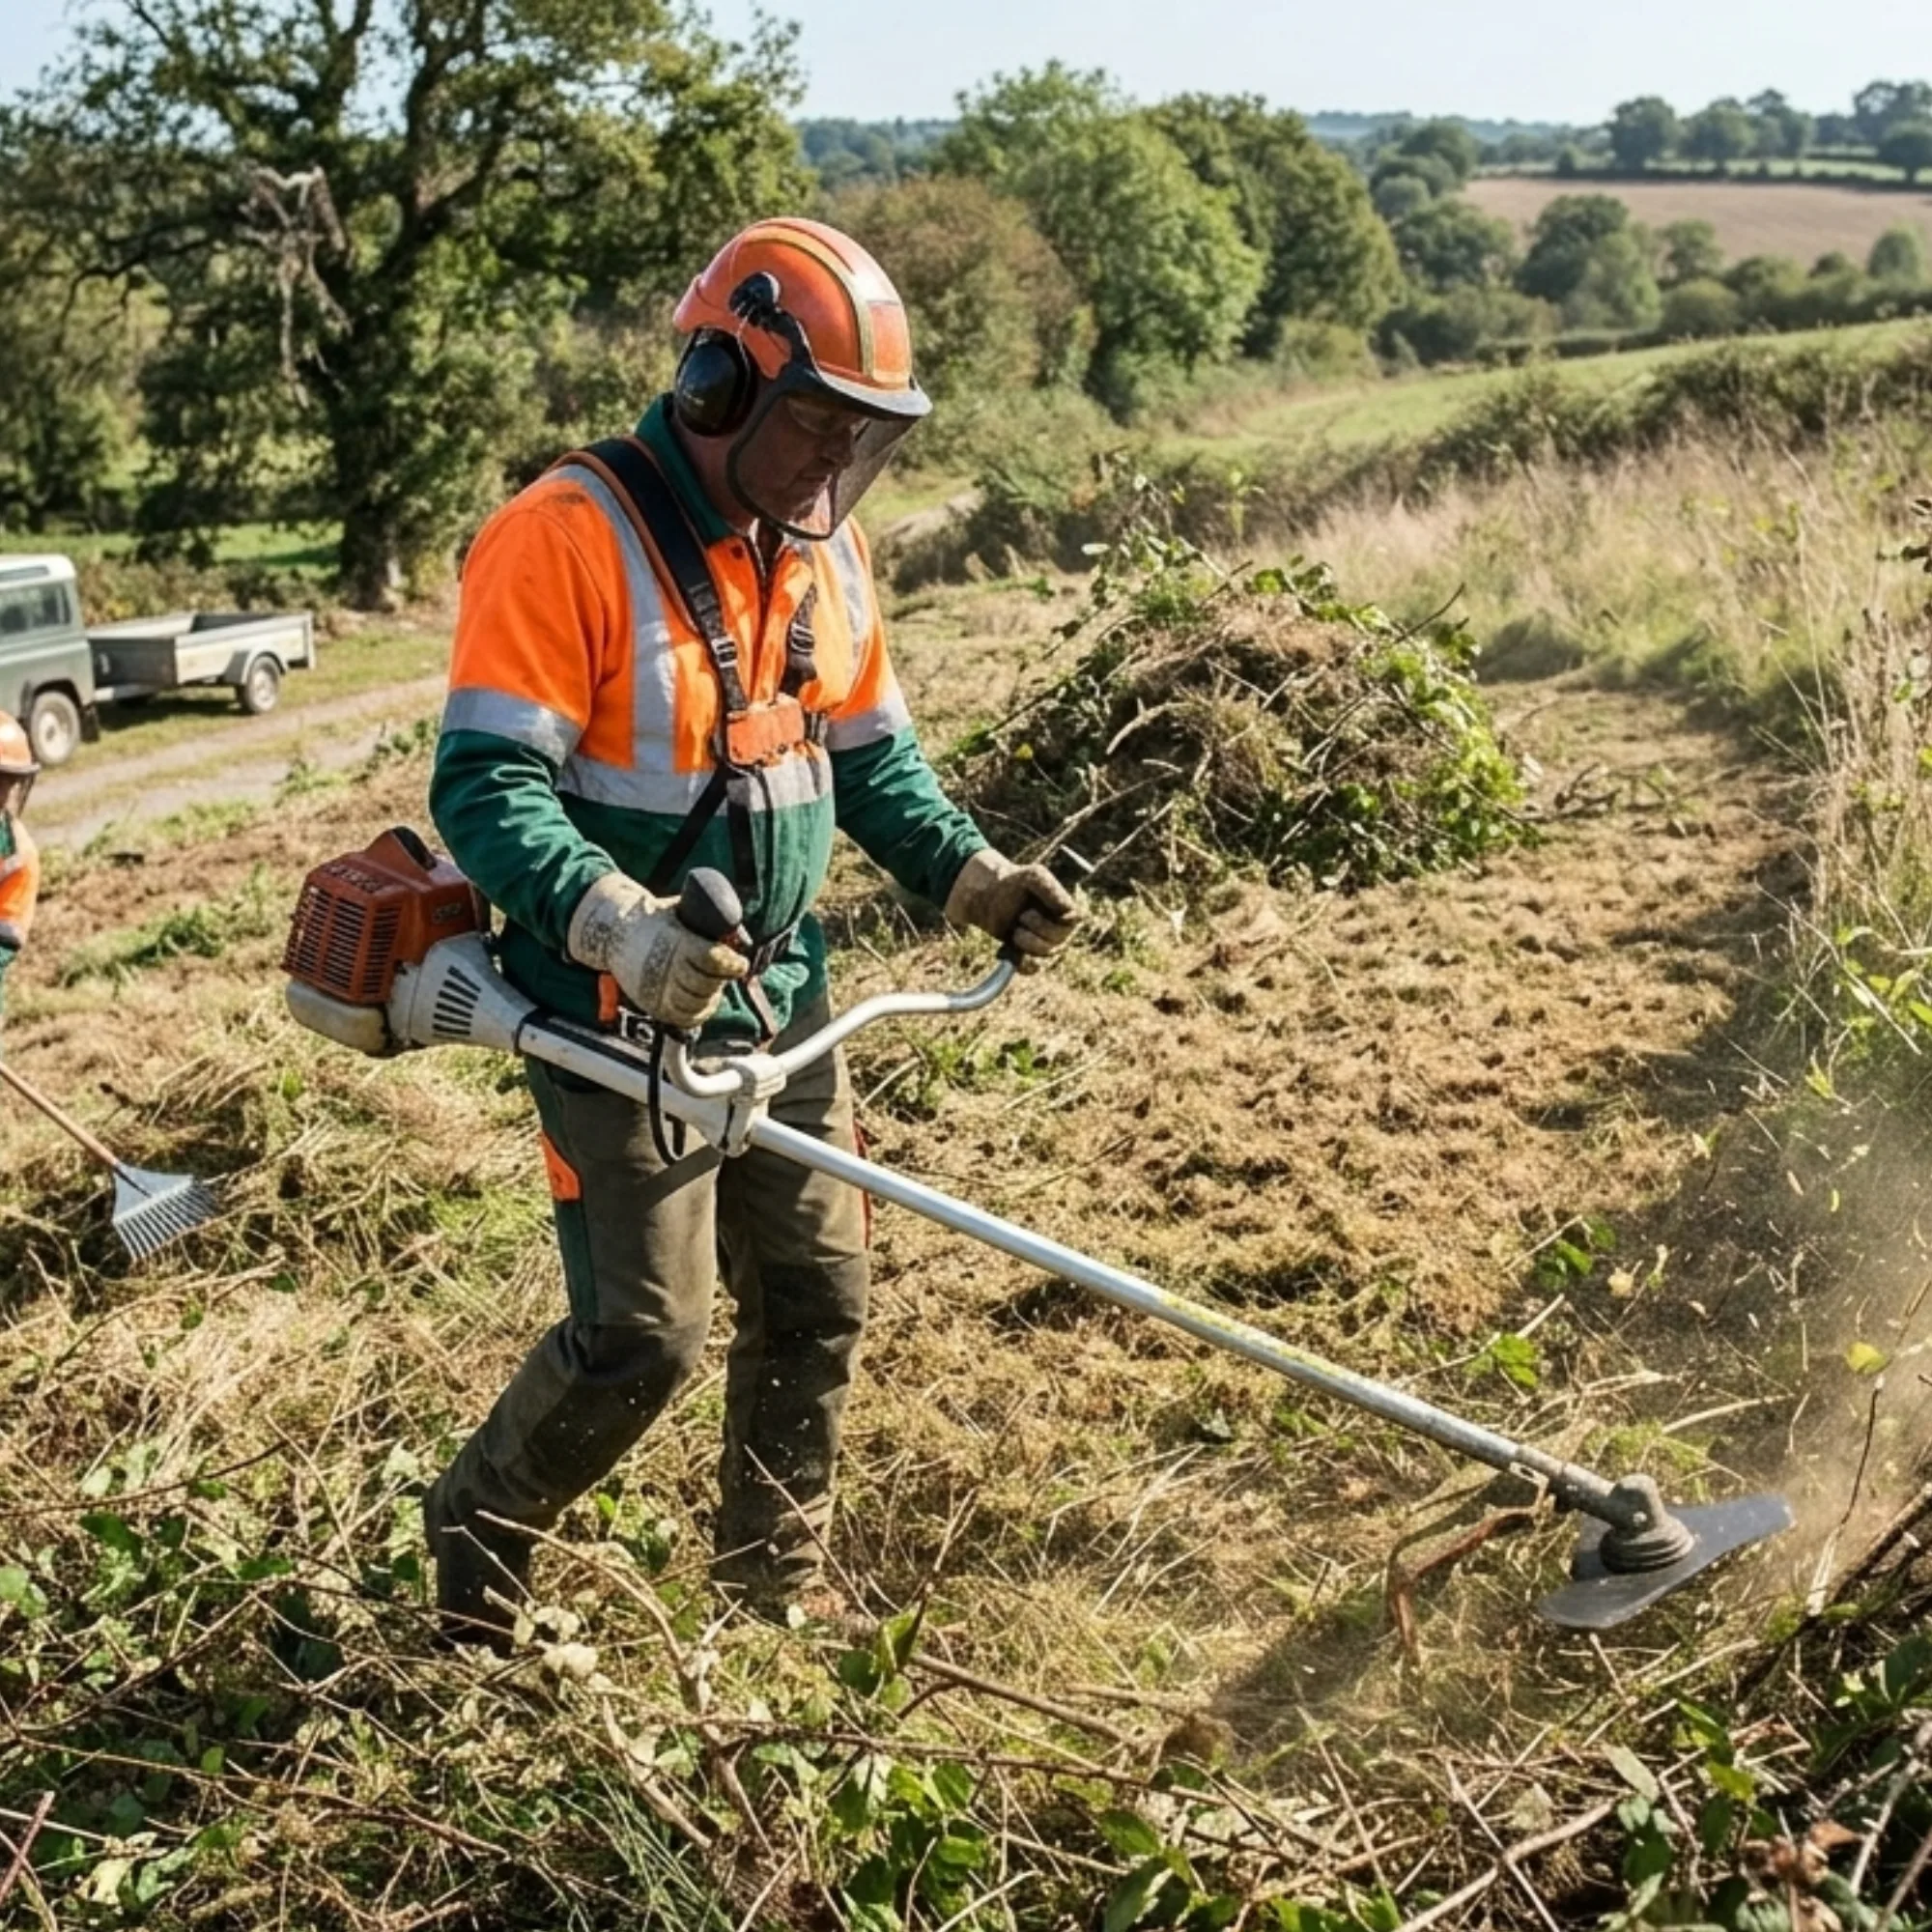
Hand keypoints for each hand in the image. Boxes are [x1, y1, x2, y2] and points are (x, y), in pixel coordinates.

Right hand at [568, 872, 746, 1028]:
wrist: (615, 933)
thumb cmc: (656, 920)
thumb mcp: (682, 910)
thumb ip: (711, 922)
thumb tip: (741, 939)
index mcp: (675, 942)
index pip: (712, 959)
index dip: (732, 963)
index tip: (740, 963)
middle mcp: (665, 968)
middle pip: (706, 983)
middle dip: (722, 978)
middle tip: (727, 970)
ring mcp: (656, 990)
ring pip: (697, 1002)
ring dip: (711, 994)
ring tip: (713, 981)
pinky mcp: (652, 1005)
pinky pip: (684, 1017)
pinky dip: (699, 1011)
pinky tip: (704, 999)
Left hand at [942, 849, 1081, 973]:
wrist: (988, 895)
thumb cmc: (1014, 882)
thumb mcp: (1033, 876)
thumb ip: (1052, 889)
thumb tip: (1068, 914)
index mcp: (1065, 910)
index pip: (1071, 921)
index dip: (1050, 920)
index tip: (1029, 911)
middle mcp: (1059, 929)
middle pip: (1058, 941)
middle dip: (1036, 930)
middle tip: (1020, 917)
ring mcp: (1045, 944)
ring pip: (1046, 954)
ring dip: (1027, 943)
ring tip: (1014, 930)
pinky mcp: (1029, 956)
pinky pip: (1033, 968)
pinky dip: (1020, 963)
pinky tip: (1006, 951)